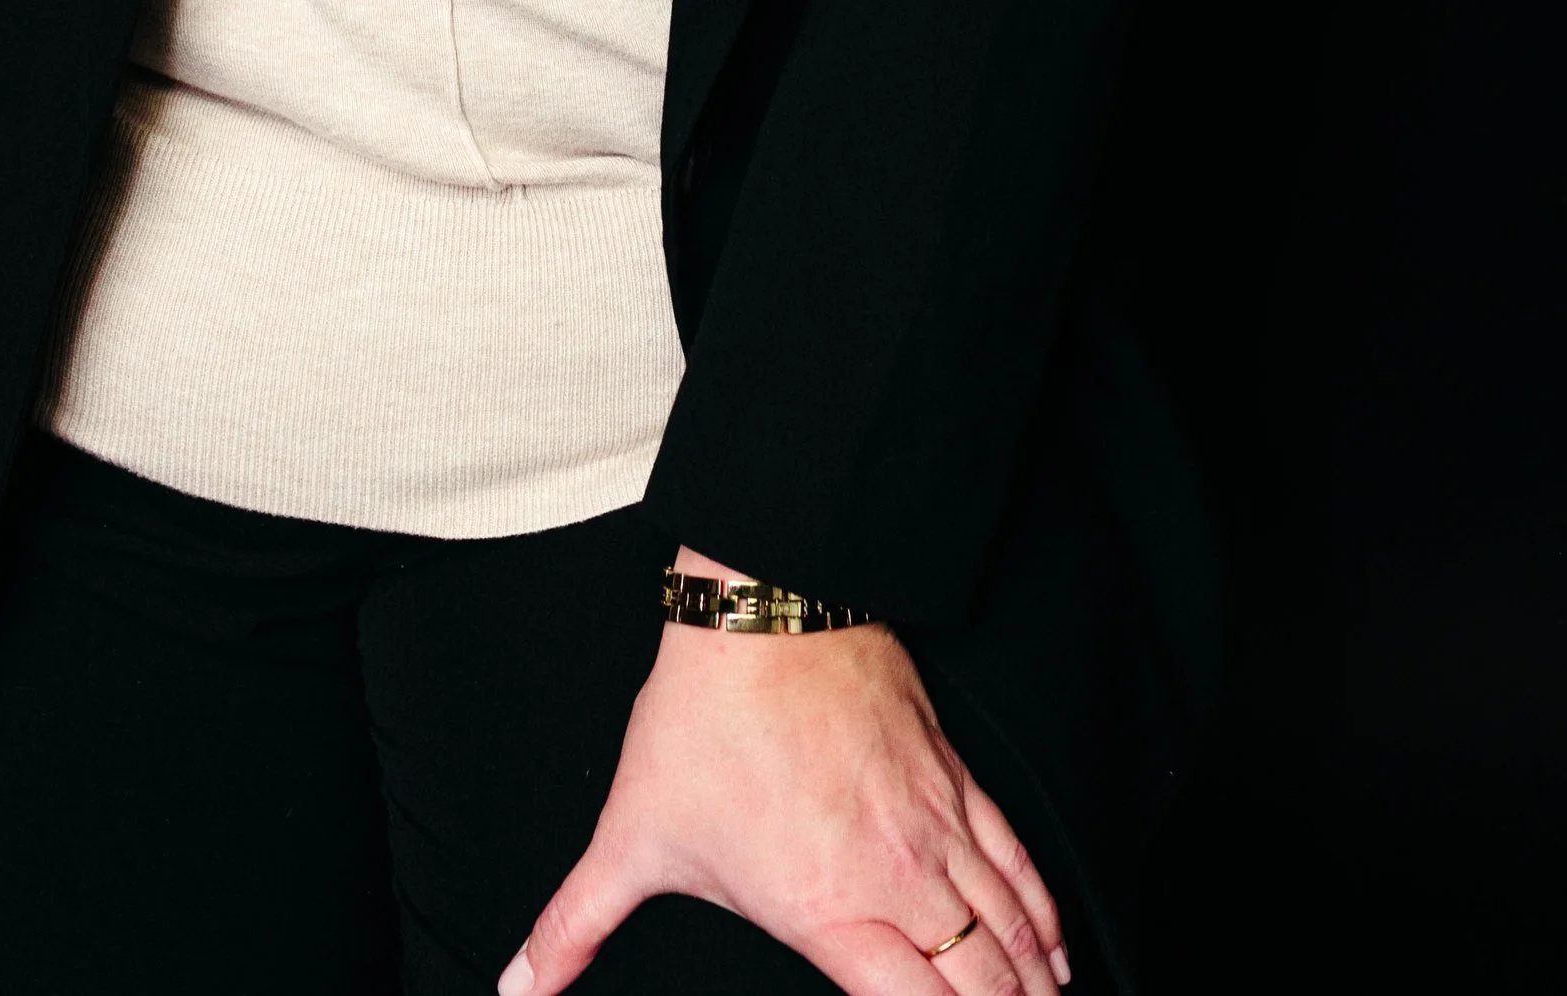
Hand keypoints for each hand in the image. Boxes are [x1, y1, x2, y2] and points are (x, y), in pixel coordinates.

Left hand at [504, 551, 1067, 995]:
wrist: (764, 608)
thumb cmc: (701, 723)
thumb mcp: (632, 836)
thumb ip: (574, 928)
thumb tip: (514, 985)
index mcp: (831, 914)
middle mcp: (899, 881)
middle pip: (986, 987)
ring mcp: (935, 827)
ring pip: (1014, 930)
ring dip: (1033, 988)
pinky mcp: (954, 779)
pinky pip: (1018, 863)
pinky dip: (1043, 918)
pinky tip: (1052, 952)